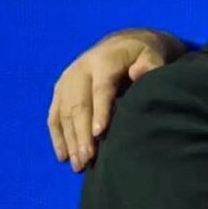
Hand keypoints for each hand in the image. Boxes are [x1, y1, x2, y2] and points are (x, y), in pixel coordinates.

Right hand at [47, 29, 184, 170]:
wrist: (124, 43)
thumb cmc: (144, 54)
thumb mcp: (153, 54)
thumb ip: (150, 64)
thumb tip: (139, 72)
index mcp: (103, 61)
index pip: (100, 88)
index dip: (100, 111)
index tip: (100, 134)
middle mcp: (80, 70)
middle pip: (79, 105)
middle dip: (82, 134)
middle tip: (88, 160)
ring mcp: (67, 80)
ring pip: (64, 113)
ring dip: (70, 140)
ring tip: (79, 165)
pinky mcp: (61, 90)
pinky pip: (54, 115)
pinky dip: (58, 136)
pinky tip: (64, 156)